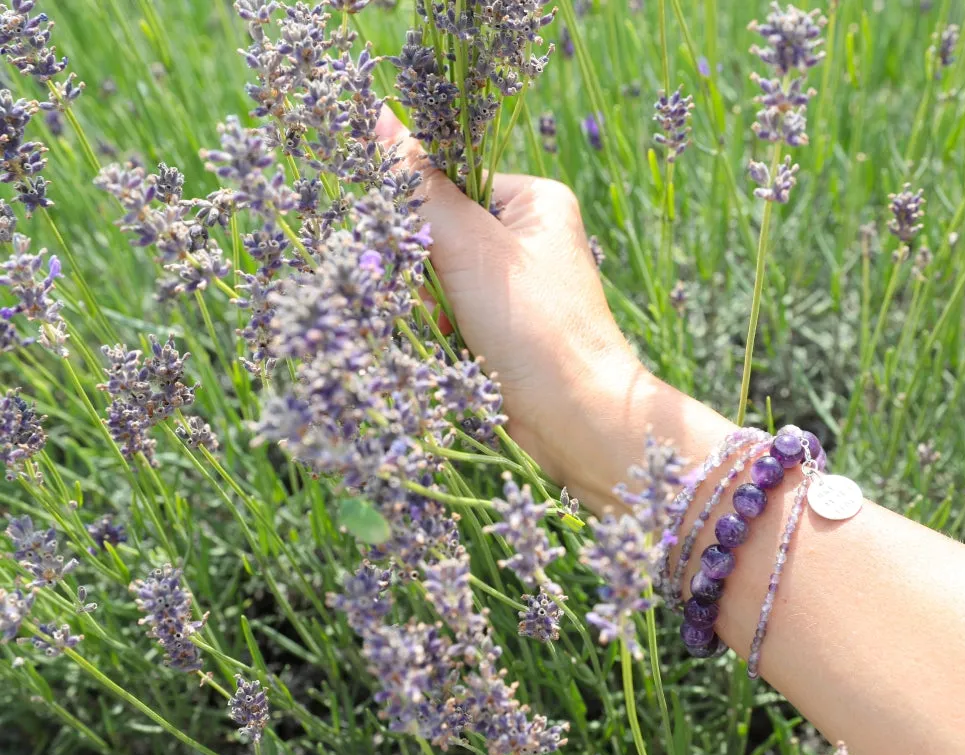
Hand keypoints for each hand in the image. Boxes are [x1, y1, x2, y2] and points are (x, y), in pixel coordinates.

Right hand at [377, 108, 733, 504]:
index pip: (449, 180)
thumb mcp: (471, 247)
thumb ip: (419, 187)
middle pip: (440, 231)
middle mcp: (530, 237)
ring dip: (431, 305)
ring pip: (438, 278)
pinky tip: (453, 349)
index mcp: (535, 200)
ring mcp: (518, 285)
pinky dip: (443, 332)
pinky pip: (451, 315)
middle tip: (440, 298)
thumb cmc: (537, 328)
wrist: (577, 420)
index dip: (420, 213)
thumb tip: (378, 116)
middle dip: (426, 269)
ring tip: (451, 330)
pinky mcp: (505, 329)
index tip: (407, 243)